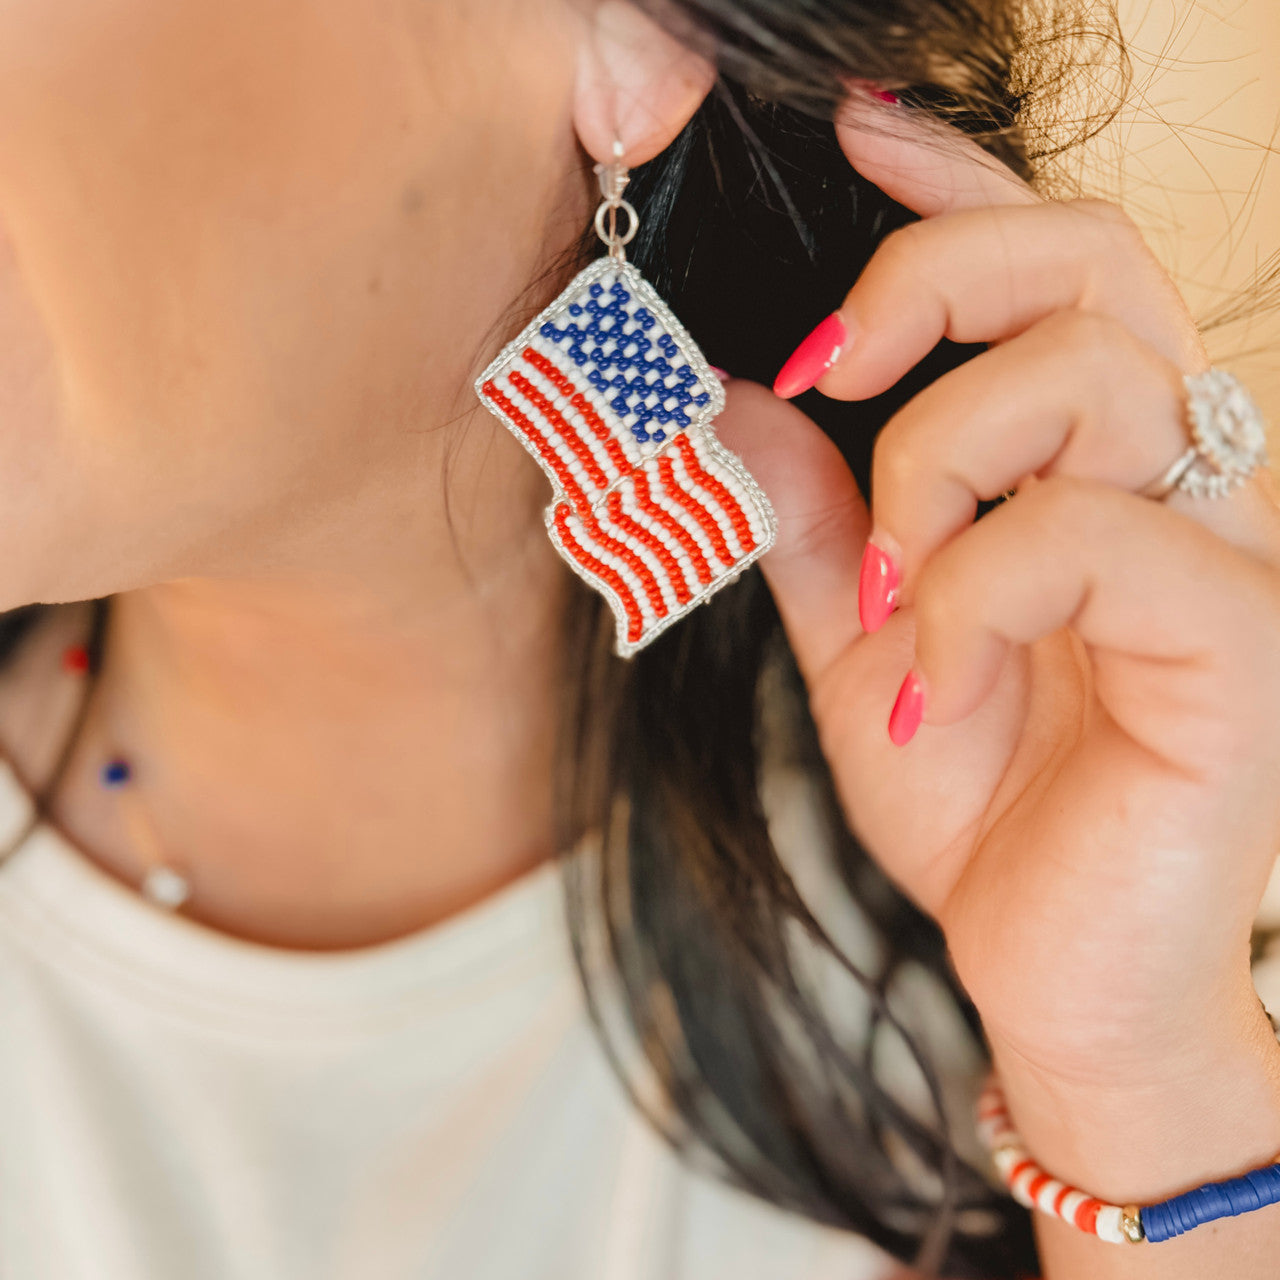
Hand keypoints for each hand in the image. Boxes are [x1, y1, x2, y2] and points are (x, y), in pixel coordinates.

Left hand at [715, 92, 1279, 1101]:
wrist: (1050, 967)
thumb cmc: (980, 801)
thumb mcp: (864, 646)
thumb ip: (812, 522)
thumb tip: (731, 404)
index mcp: (1096, 468)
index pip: (1054, 271)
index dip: (963, 187)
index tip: (863, 135)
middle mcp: (1185, 480)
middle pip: (1089, 265)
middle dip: (931, 281)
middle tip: (828, 369)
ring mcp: (1230, 552)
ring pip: (1084, 379)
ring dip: (935, 470)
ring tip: (890, 595)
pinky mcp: (1241, 642)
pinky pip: (1086, 536)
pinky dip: (968, 599)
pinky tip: (939, 686)